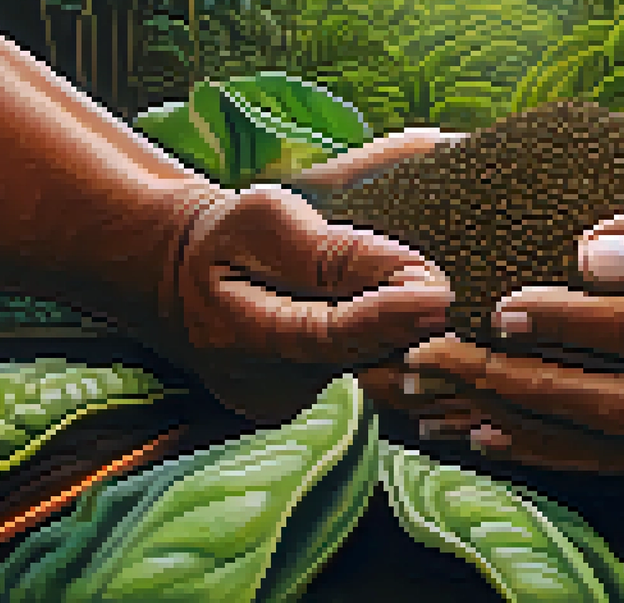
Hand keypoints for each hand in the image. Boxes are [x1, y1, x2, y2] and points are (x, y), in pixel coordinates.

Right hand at [155, 129, 466, 423]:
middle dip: (410, 323)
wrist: (177, 279)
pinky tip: (387, 317)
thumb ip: (335, 251)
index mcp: (240, 337)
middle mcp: (264, 387)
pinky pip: (359, 373)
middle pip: (359, 360)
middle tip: (446, 290)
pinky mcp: (303, 405)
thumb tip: (412, 273)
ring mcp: (285, 404)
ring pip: (367, 369)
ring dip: (401, 333)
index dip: (389, 316)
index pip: (330, 335)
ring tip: (418, 297)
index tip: (439, 294)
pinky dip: (381, 343)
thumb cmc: (223, 238)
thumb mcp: (266, 219)